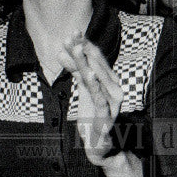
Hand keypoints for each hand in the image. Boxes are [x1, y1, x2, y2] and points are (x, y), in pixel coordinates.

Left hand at [59, 33, 123, 166]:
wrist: (100, 145)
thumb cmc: (93, 116)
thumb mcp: (83, 90)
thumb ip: (76, 71)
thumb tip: (62, 52)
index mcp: (109, 82)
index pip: (96, 59)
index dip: (84, 45)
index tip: (73, 32)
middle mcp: (114, 88)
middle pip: (97, 65)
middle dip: (83, 49)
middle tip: (71, 35)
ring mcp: (111, 101)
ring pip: (97, 77)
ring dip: (86, 62)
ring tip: (78, 47)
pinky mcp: (106, 114)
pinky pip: (99, 96)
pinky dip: (95, 84)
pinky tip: (89, 73)